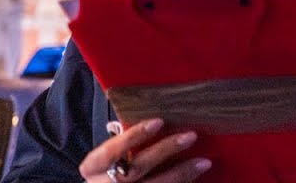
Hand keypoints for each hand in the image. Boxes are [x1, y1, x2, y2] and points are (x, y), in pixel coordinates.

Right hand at [78, 118, 210, 181]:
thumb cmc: (108, 172)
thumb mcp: (108, 158)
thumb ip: (123, 143)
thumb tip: (150, 120)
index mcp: (92, 169)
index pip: (109, 151)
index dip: (133, 136)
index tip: (158, 121)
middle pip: (135, 169)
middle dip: (164, 151)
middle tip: (190, 136)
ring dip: (181, 173)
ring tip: (203, 162)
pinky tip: (196, 175)